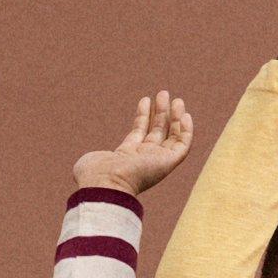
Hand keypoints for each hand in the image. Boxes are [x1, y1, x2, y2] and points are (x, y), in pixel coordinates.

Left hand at [77, 91, 194, 195]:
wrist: (105, 183)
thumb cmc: (94, 175)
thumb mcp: (90, 161)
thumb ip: (94, 156)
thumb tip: (93, 159)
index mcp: (126, 157)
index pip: (139, 133)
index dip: (143, 116)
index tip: (146, 100)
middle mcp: (144, 160)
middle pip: (158, 133)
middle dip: (161, 113)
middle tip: (163, 94)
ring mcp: (157, 161)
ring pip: (172, 137)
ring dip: (175, 117)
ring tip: (175, 98)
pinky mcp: (168, 162)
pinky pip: (183, 146)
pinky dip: (187, 131)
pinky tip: (185, 114)